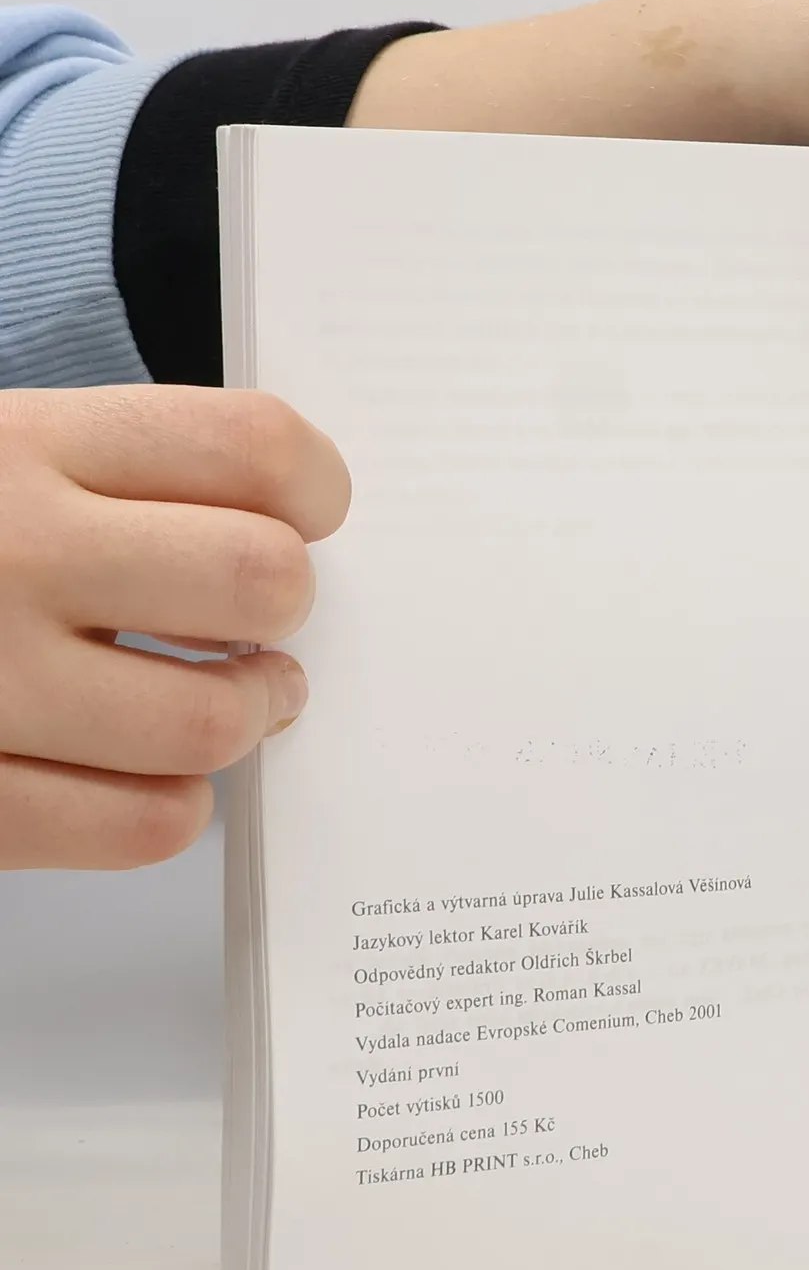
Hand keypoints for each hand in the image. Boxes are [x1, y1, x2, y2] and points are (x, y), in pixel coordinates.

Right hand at [0, 386, 349, 868]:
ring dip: (244, 717)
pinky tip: (138, 773)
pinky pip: (141, 824)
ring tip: (223, 702)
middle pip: (259, 580)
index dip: (316, 490)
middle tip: (253, 625)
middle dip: (283, 611)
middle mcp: (4, 551)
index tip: (305, 516)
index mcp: (18, 445)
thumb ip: (112, 475)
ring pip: (212, 720)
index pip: (253, 446)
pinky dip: (168, 806)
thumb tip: (287, 530)